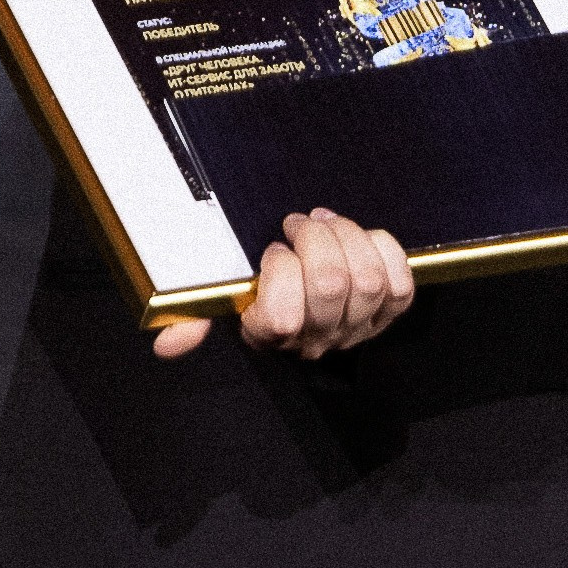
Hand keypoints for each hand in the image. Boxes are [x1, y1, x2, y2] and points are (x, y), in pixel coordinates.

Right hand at [152, 208, 414, 360]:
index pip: (282, 316)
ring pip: (367, 278)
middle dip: (316, 239)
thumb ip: (198, 316)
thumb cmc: (266, 293)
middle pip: (331, 284)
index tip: (273, 250)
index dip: (280, 271)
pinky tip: (360, 237)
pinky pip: (399, 280)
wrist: (316, 304)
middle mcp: (320, 338)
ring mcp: (359, 326)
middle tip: (300, 224)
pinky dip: (381, 248)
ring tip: (327, 223)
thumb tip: (168, 344)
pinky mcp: (391, 311)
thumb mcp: (230, 302)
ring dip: (347, 236)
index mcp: (275, 334)